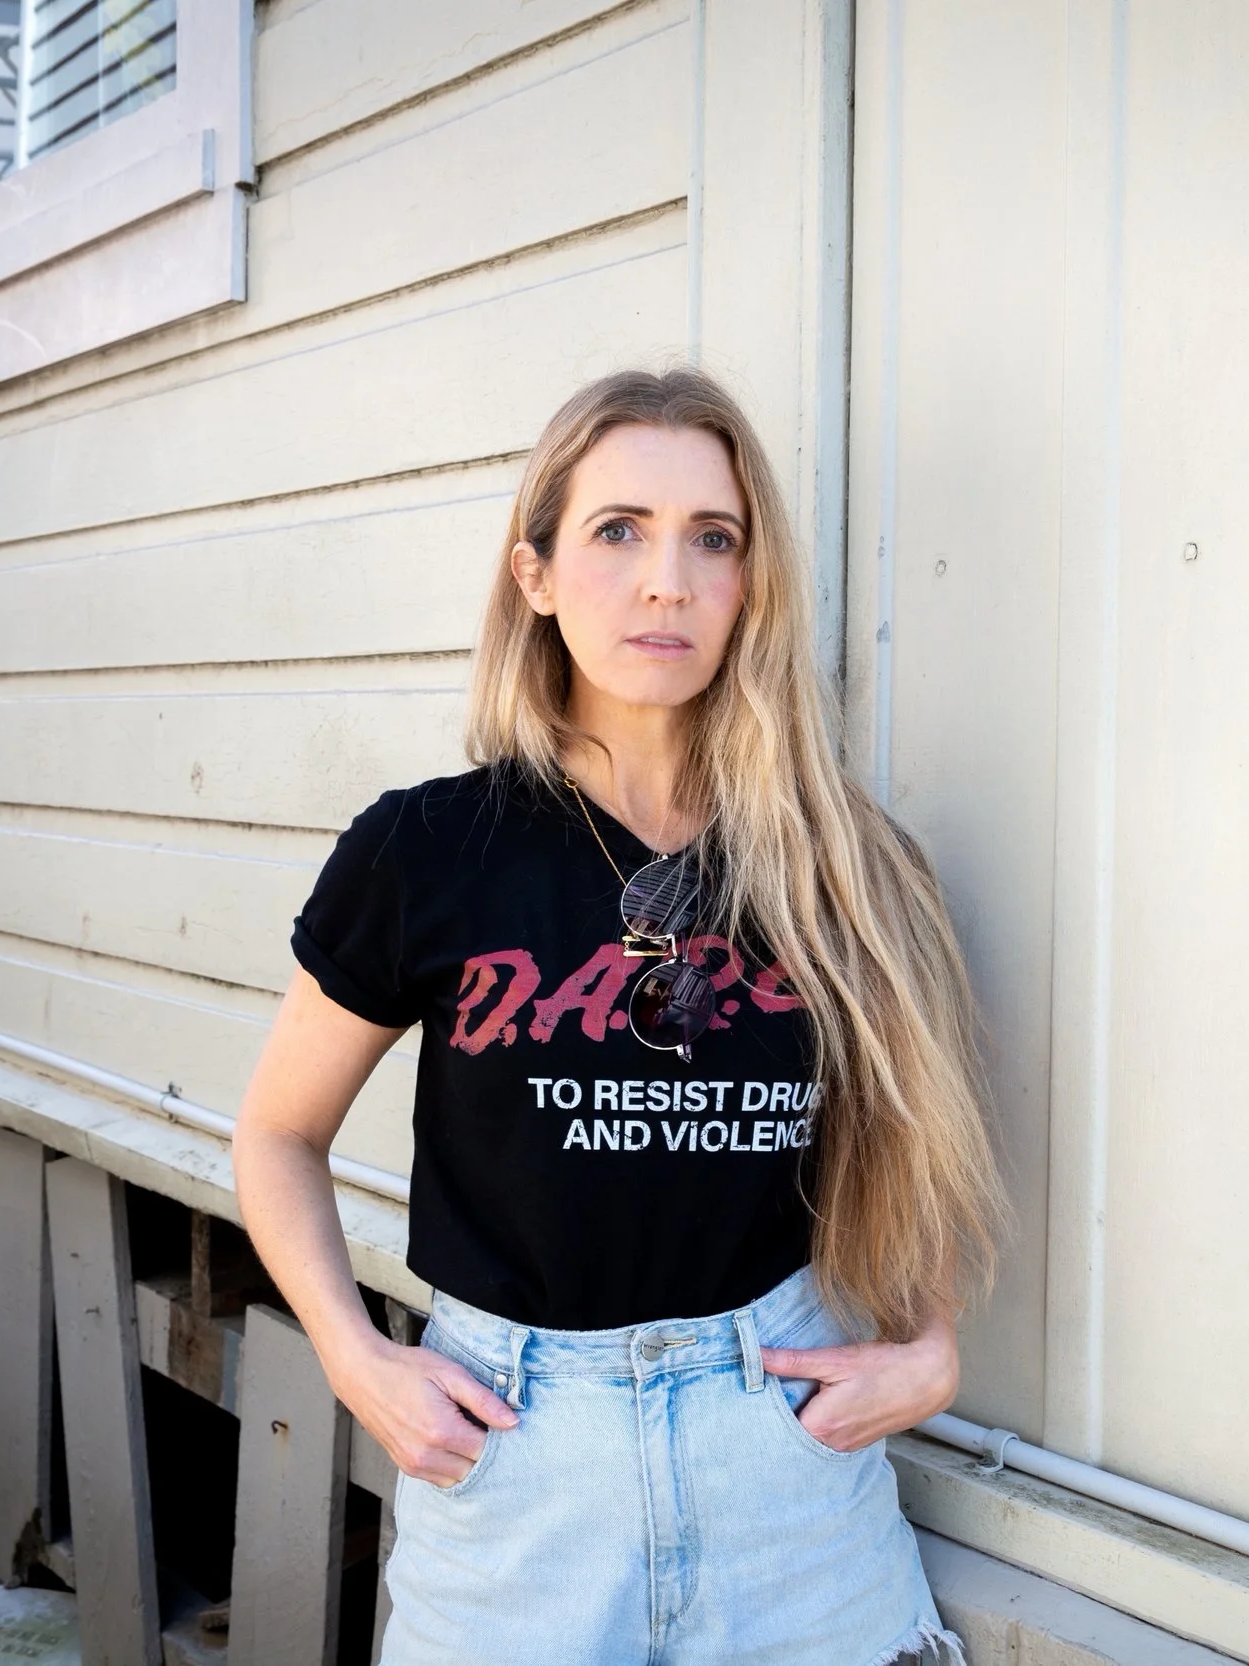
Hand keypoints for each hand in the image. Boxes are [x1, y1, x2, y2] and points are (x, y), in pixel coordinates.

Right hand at [329, 1327, 518, 1485]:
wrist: (364, 1374)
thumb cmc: (406, 1369)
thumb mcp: (450, 1374)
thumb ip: (483, 1400)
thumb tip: (513, 1422)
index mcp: (441, 1432)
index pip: (486, 1451)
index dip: (498, 1436)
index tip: (498, 1420)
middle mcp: (426, 1456)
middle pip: (473, 1470)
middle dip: (484, 1452)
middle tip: (483, 1425)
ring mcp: (413, 1464)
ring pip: (457, 1479)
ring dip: (468, 1462)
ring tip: (466, 1432)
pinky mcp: (405, 1466)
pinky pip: (439, 1478)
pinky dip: (451, 1466)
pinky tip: (451, 1442)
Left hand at [759, 1314, 959, 1452]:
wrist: (927, 1379)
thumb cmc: (884, 1368)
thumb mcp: (835, 1360)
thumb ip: (793, 1361)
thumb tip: (755, 1355)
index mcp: (821, 1427)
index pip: (774, 1429)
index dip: (759, 1412)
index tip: (747, 1395)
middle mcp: (831, 1445)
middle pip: (789, 1436)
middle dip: (775, 1417)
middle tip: (761, 1393)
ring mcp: (845, 1447)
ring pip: (807, 1438)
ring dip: (796, 1420)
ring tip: (785, 1397)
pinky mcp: (855, 1442)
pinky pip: (824, 1438)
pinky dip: (814, 1424)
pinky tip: (814, 1404)